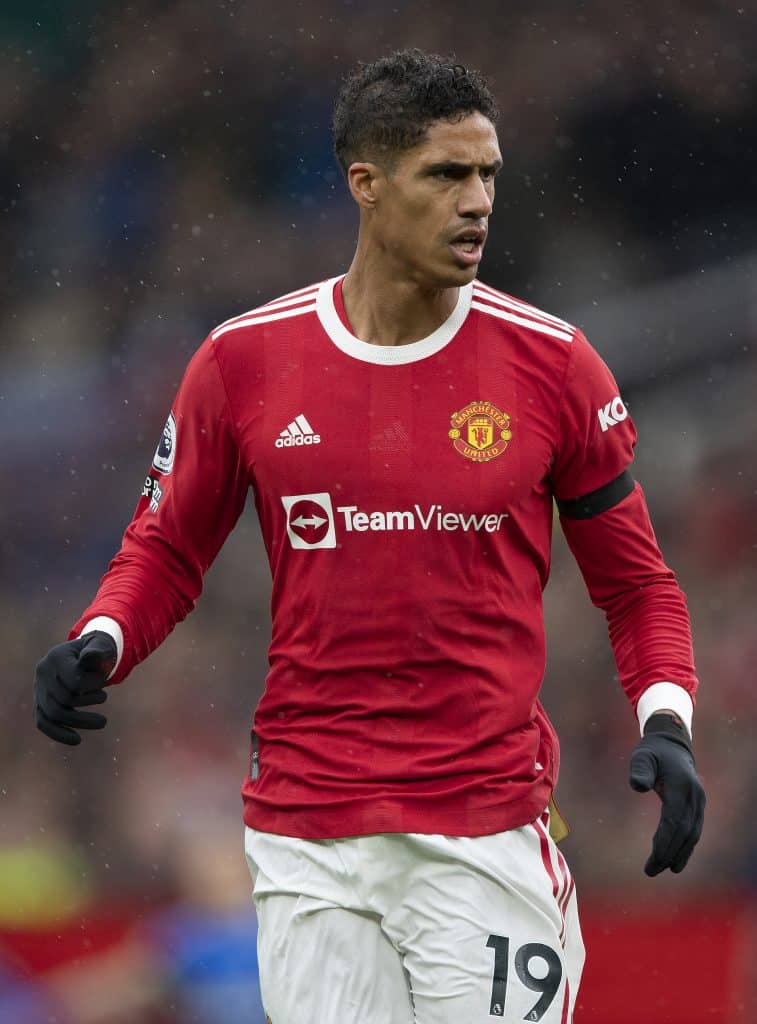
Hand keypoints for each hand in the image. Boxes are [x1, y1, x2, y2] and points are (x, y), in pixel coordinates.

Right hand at [34, 632, 115, 744]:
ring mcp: (39, 689)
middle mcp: (43, 673)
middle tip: (105, 704)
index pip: (75, 681)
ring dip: (79, 722)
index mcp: (56, 657)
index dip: (93, 686)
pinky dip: (58, 733)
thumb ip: (97, 651)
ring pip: (54, 713)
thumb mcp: (100, 645)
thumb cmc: (96, 650)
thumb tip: (91, 657)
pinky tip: (77, 740)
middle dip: (89, 704)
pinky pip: (43, 722)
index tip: (104, 682)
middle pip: (64, 699)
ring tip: (102, 722)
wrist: (82, 655)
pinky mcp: (39, 703)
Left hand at [629, 712, 705, 875]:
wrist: (672, 744)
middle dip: (669, 852)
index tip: (653, 858)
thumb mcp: (642, 755)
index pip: (674, 819)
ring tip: (665, 869)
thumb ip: (640, 769)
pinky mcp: (698, 806)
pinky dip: (686, 846)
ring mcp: (699, 801)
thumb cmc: (653, 751)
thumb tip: (637, 786)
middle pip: (684, 831)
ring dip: (680, 853)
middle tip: (651, 870)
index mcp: (680, 785)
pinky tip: (676, 860)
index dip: (665, 841)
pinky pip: (694, 830)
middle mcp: (694, 796)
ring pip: (692, 833)